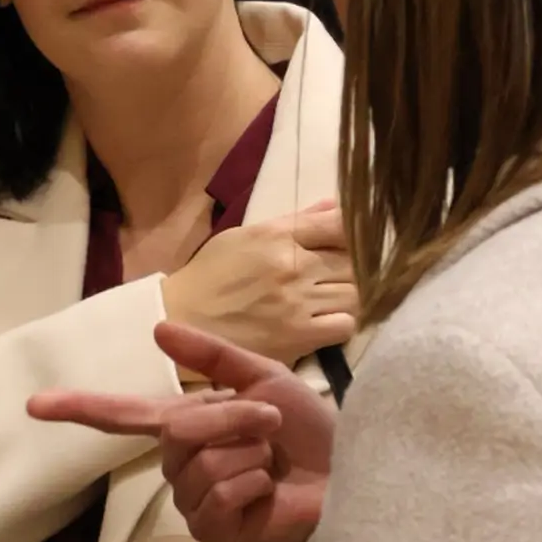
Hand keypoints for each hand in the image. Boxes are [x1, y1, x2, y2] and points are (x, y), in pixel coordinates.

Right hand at [28, 323, 336, 541]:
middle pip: (179, 430)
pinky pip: (220, 492)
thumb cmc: (307, 431)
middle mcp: (179, 464)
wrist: (346, 474)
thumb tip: (157, 328)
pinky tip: (267, 491)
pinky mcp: (210, 529)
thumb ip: (213, 355)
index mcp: (185, 425)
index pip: (122, 415)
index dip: (79, 408)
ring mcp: (191, 499)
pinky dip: (254, 482)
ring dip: (250, 450)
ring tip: (271, 460)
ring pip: (202, 462)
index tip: (34, 404)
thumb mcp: (263, 378)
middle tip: (270, 423)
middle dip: (233, 418)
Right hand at [162, 204, 356, 371]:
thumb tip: (337, 206)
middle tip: (350, 276)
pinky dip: (344, 322)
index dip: (361, 231)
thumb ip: (296, 222)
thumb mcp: (247, 237)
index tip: (362, 241)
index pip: (341, 223)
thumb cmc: (211, 276)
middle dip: (359, 266)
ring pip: (356, 292)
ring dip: (353, 295)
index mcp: (278, 235)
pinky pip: (346, 325)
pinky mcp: (298, 336)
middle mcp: (293, 265)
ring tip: (337, 298)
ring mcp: (298, 302)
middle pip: (356, 260)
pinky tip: (329, 321)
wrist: (180, 322)